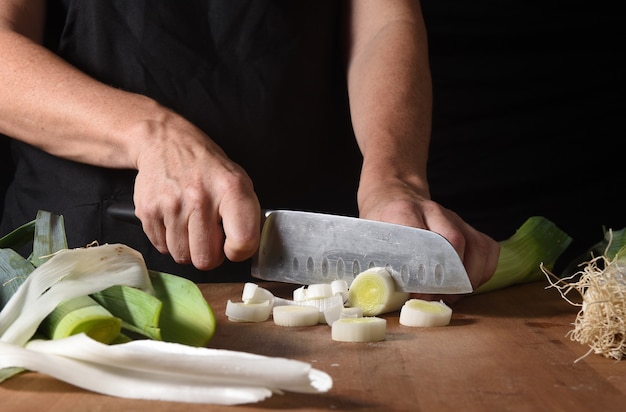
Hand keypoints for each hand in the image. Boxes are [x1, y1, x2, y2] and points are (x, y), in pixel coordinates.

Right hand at [131, 113, 260, 270]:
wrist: (166, 142)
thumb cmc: (207, 167)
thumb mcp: (239, 181)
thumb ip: (246, 217)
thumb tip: (243, 250)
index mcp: (230, 189)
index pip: (242, 241)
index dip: (239, 251)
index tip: (234, 245)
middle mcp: (200, 197)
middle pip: (205, 260)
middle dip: (209, 255)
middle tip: (210, 238)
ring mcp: (171, 205)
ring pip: (182, 257)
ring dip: (188, 248)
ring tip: (191, 224)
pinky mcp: (148, 210)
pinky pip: (161, 247)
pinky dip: (169, 240)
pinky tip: (175, 220)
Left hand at [358, 183, 499, 302]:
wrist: (392, 193)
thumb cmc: (379, 221)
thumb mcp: (368, 238)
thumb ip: (377, 262)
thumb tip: (384, 295)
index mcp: (402, 212)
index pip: (422, 241)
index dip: (425, 272)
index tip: (419, 294)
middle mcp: (432, 211)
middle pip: (455, 243)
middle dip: (450, 278)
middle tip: (437, 298)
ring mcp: (453, 217)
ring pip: (476, 246)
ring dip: (470, 277)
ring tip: (453, 295)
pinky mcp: (466, 224)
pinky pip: (487, 247)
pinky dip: (483, 270)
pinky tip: (468, 284)